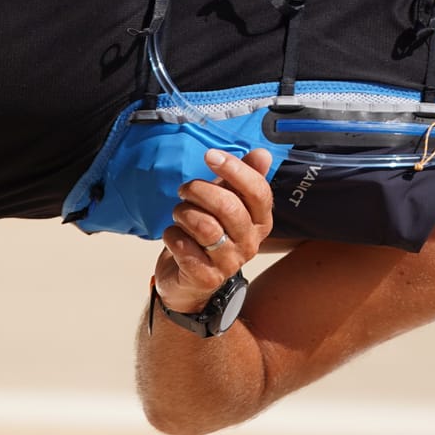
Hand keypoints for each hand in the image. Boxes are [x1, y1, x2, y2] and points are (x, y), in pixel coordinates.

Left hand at [153, 148, 274, 313]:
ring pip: (204, 226)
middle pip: (228, 207)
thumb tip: (263, 154)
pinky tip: (174, 238)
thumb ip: (242, 178)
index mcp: (260, 222)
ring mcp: (229, 263)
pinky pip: (183, 247)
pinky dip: (172, 236)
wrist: (186, 279)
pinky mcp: (206, 278)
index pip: (258, 192)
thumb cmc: (208, 233)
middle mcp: (250, 243)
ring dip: (183, 214)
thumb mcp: (225, 201)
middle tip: (185, 190)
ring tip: (180, 215)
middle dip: (199, 191)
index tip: (210, 155)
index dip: (235, 170)